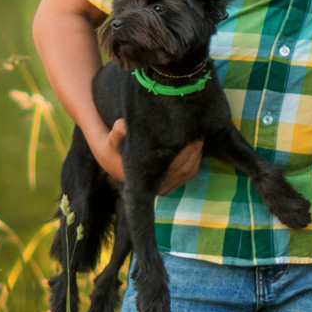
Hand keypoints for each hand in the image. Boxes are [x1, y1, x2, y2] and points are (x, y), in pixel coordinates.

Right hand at [90, 123, 204, 192]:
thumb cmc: (113, 149)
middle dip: (195, 152)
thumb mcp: (111, 140)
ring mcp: (166, 187)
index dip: (186, 154)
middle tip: (200, 135)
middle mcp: (158, 187)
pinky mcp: (171, 184)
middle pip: (185, 170)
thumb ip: (117, 132)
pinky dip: (196, 161)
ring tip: (200, 138)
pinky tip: (197, 146)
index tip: (192, 139)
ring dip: (198, 156)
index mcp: (147, 180)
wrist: (113, 161)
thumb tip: (122, 124)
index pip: (175, 168)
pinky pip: (189, 173)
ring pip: (190, 172)